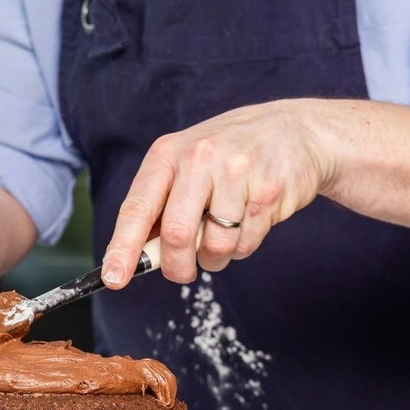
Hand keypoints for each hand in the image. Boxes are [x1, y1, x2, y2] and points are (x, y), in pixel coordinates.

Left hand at [101, 98, 331, 286]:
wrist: (296, 131)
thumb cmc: (230, 156)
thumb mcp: (187, 165)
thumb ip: (162, 205)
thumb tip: (138, 256)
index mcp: (167, 154)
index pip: (137, 208)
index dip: (123, 248)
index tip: (113, 278)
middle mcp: (198, 158)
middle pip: (176, 235)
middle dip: (177, 267)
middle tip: (182, 273)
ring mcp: (235, 172)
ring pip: (215, 245)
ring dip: (216, 258)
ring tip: (224, 235)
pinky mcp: (267, 190)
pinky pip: (246, 243)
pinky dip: (243, 246)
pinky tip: (249, 221)